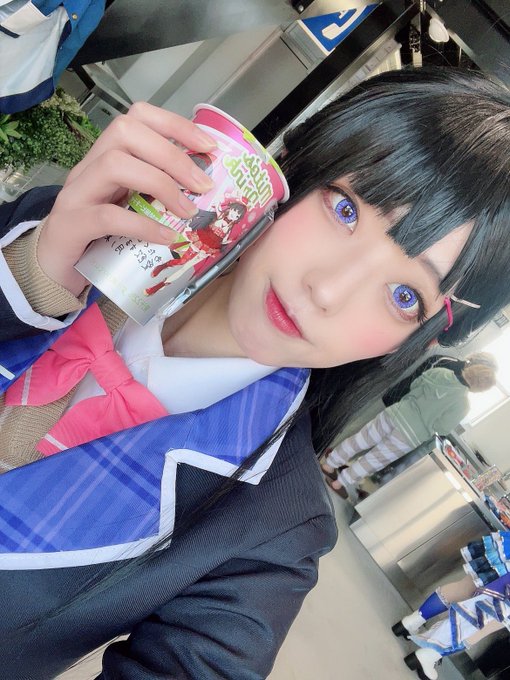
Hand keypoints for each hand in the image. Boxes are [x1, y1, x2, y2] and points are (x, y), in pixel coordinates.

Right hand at [37, 102, 216, 295]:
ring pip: (113, 165)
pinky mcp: (70, 226)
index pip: (137, 118)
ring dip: (160, 184)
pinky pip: (107, 217)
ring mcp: (76, 195)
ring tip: (188, 211)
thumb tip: (205, 190)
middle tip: (203, 185)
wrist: (55, 271)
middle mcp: (88, 168)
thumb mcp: (130, 208)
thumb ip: (156, 194)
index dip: (175, 125)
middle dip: (171, 154)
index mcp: (106, 158)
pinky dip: (142, 225)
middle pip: (125, 132)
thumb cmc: (99, 238)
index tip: (208, 147)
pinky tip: (167, 237)